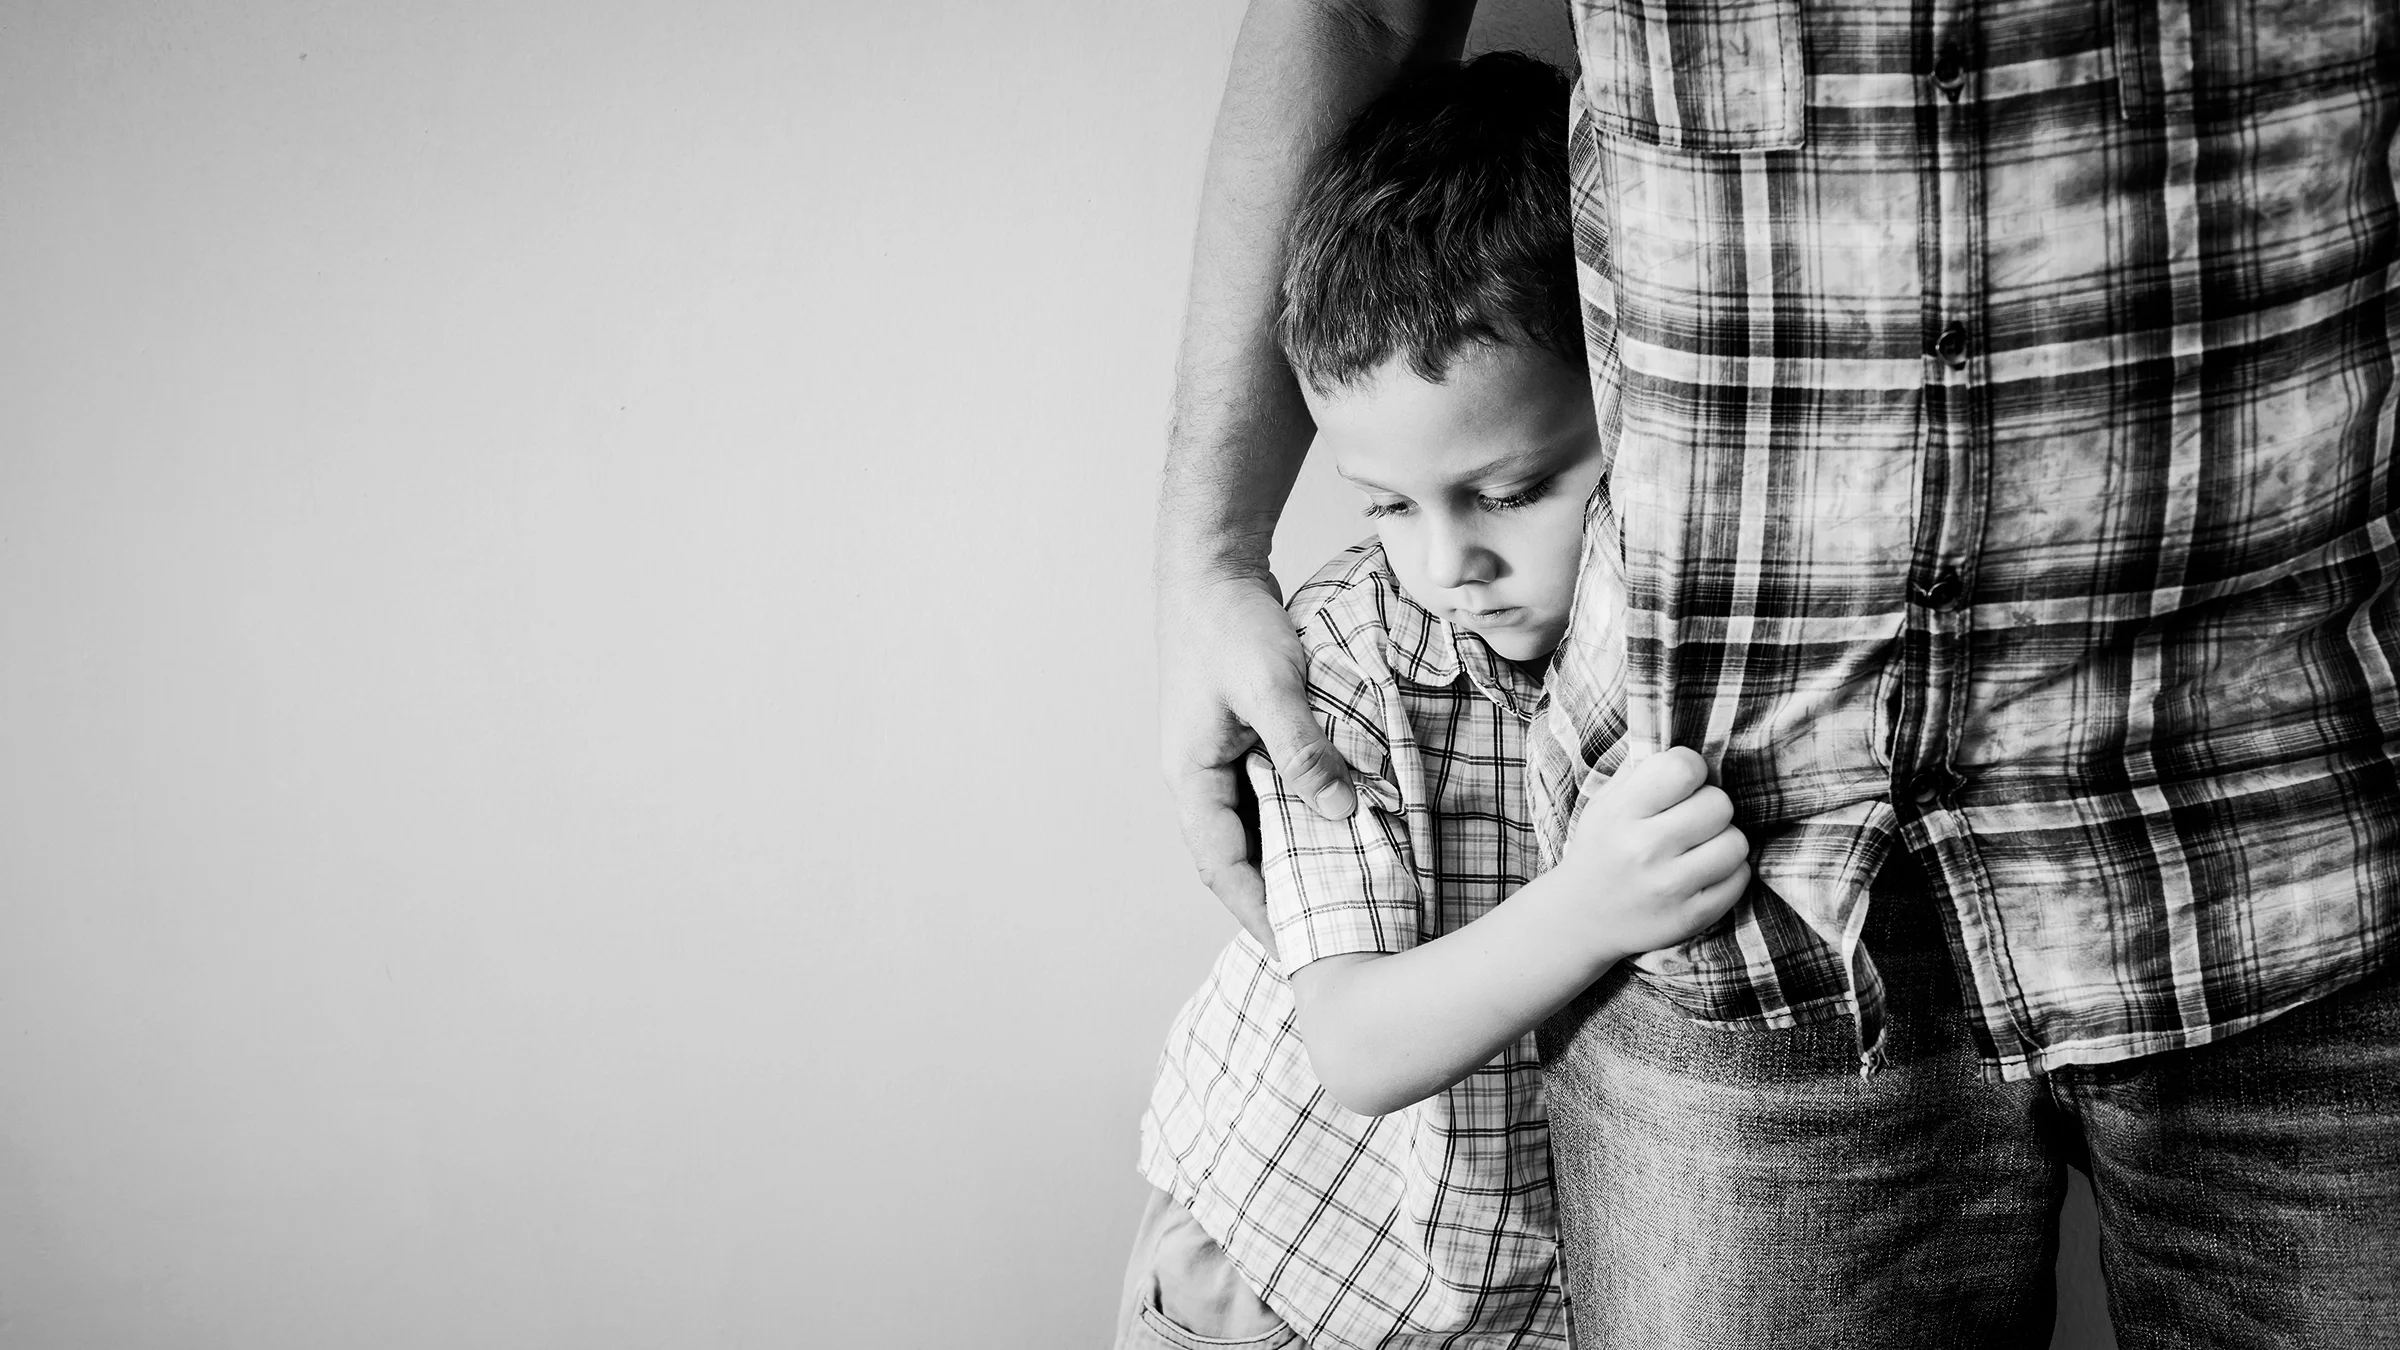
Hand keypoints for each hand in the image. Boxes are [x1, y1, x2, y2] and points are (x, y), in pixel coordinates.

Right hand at [1159, 568, 1358, 948]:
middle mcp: (1197, 778)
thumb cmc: (1231, 624)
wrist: (1211, 569)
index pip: (1223, 867)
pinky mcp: (1237, 742)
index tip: (1297, 955)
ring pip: (1251, 831)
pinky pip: (1264, 800)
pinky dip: (1294, 823)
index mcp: (1191, 777)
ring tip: (1334, 901)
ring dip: (1286, 864)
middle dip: (1274, 902)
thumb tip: (1340, 814)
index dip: (1259, 913)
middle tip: (1325, 942)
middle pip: (1235, 859)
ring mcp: (1215, 761)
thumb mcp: (1271, 687)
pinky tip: (1330, 835)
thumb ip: (1302, 751)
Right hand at [1555, 746, 1749, 958]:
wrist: (1581, 917)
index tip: (1680, 784)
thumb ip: (1644, 770)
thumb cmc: (1602, 848)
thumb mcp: (1606, 803)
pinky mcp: (1692, 917)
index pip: (1684, 768)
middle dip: (1709, 807)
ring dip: (1722, 841)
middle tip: (1690, 820)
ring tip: (1699, 848)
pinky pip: (1740, 878)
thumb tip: (1691, 746)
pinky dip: (1728, 872)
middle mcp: (1645, 850)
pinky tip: (1702, 873)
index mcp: (1621, 813)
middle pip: (1719, 804)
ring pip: (1736, 843)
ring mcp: (1670, 887)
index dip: (1691, 770)